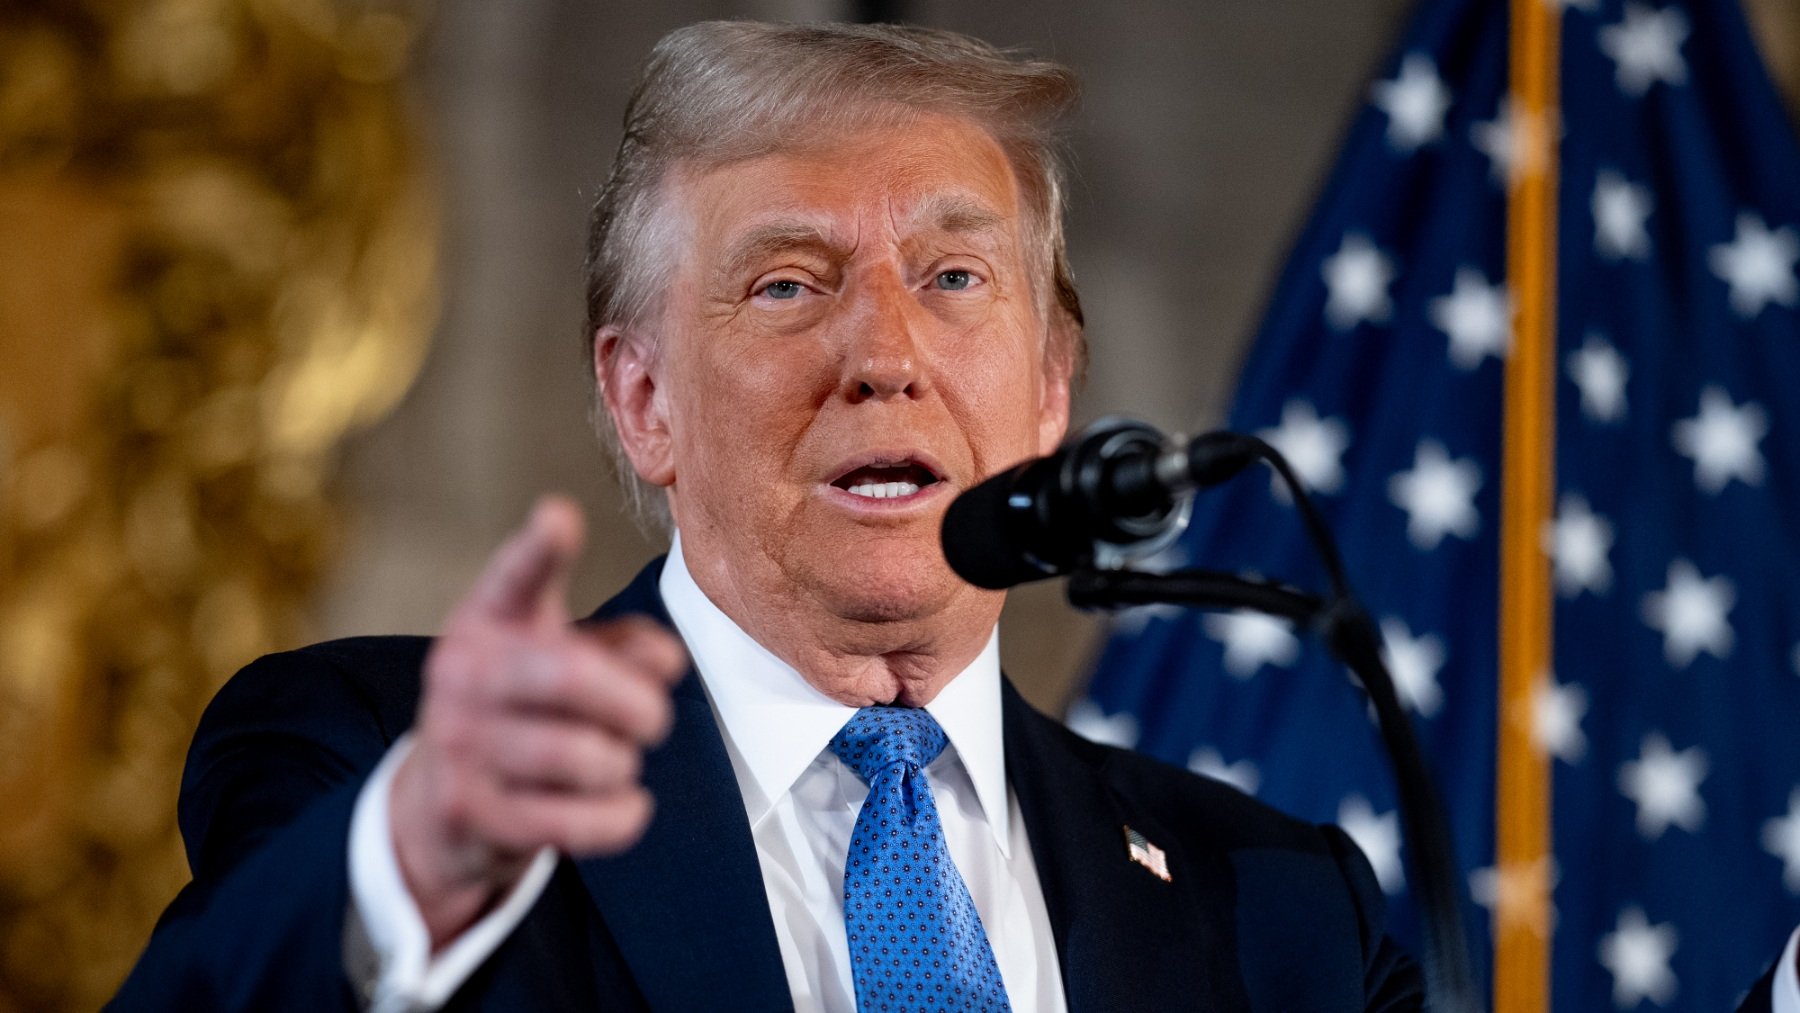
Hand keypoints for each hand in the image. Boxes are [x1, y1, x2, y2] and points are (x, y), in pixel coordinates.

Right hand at [387, 496, 685, 947]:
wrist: (441, 806)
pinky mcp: (472, 813)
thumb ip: (621, 645)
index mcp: (489, 620)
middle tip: (654, 718)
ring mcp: (459, 744)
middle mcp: (463, 674)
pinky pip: (576, 820)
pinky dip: (621, 816)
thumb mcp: (561, 659)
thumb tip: (666, 660)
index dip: (539, 548)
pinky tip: (626, 805)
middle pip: (571, 675)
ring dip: (622, 763)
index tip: (560, 516)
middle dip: (636, 703)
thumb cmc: (522, 711)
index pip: (515, 577)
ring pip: (582, 755)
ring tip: (614, 762)